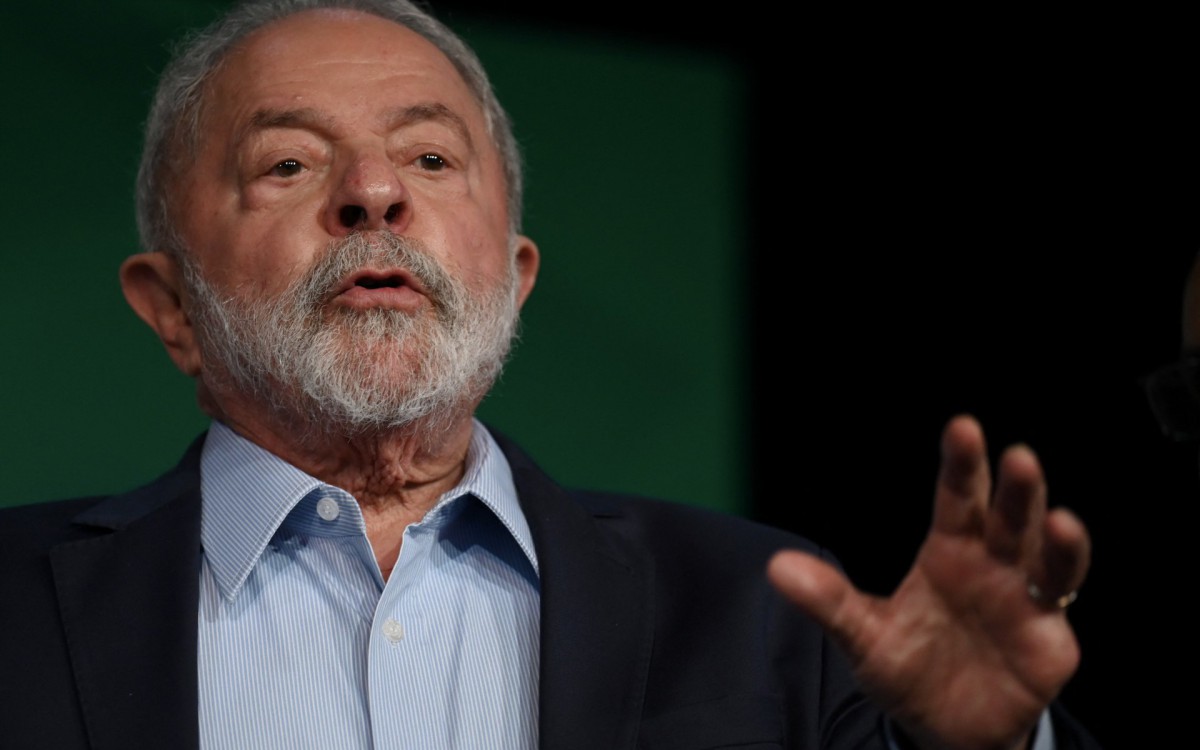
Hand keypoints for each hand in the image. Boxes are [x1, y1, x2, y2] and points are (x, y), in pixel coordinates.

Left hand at [767, 415, 1090, 749]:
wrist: (948, 730)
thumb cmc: (908, 671)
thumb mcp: (865, 638)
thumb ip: (829, 602)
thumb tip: (777, 566)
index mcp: (948, 552)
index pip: (956, 499)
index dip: (960, 464)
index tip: (963, 427)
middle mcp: (991, 563)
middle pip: (1005, 515)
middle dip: (1013, 487)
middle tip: (1016, 457)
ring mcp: (1024, 595)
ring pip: (1043, 551)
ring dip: (1051, 530)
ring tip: (1054, 515)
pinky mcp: (1049, 632)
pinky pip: (1061, 595)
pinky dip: (1065, 570)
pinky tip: (1064, 543)